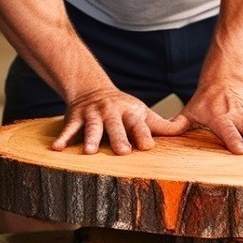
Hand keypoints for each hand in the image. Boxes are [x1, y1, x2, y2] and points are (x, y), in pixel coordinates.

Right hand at [52, 86, 187, 154]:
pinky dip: (63, 138)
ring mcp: (93, 114)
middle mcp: (112, 112)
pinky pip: (69, 129)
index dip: (143, 134)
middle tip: (122, 152)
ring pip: (92, 127)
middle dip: (118, 138)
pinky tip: (57, 148)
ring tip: (89, 152)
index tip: (147, 146)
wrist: (92, 90)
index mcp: (130, 113)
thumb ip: (161, 126)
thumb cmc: (122, 108)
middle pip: (116, 127)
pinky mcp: (76, 118)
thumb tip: (185, 131)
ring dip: (90, 138)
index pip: (138, 124)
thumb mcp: (142, 113)